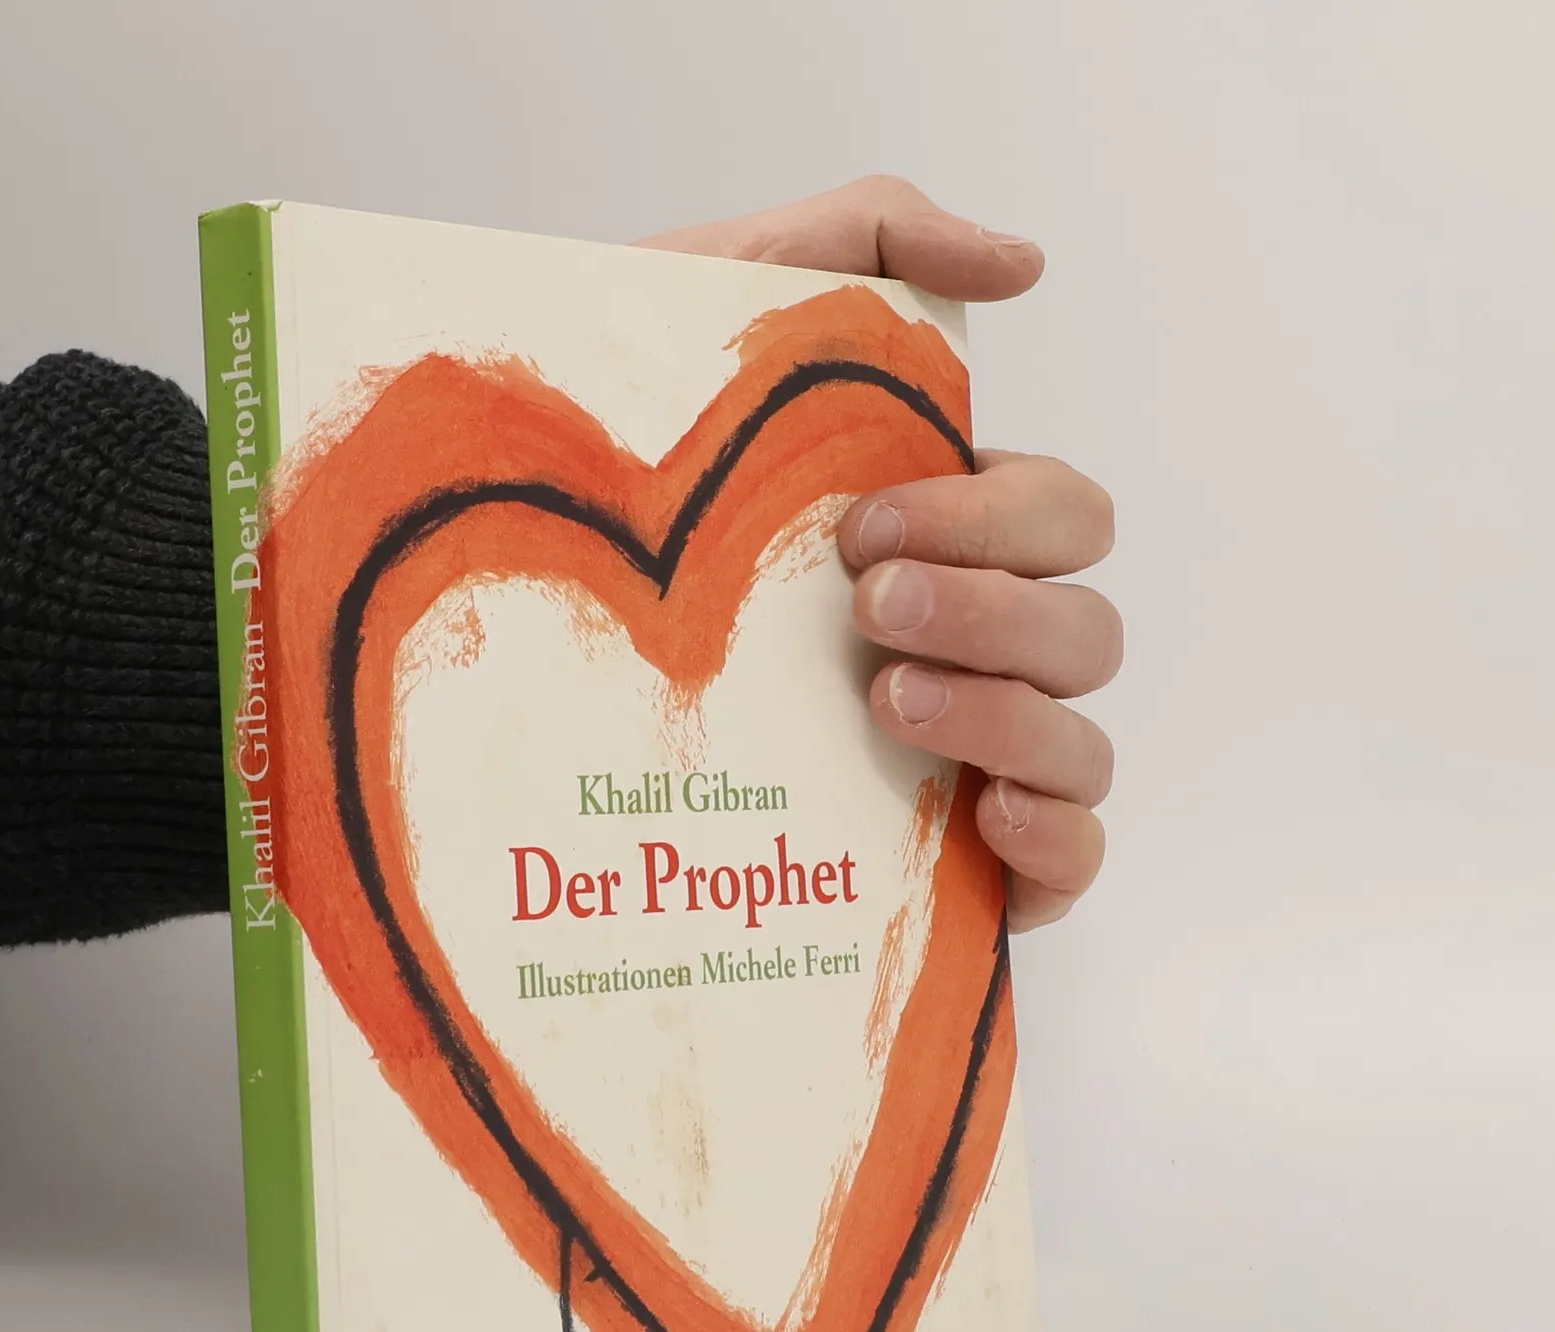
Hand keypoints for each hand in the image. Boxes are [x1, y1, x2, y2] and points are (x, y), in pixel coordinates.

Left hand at [640, 176, 1119, 930]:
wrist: (471, 590)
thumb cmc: (607, 461)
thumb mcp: (716, 305)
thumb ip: (867, 242)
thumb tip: (1023, 264)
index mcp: (941, 537)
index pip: (1061, 520)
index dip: (992, 521)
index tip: (862, 529)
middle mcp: (966, 648)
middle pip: (1083, 633)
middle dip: (994, 611)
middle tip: (866, 608)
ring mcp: (961, 758)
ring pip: (1080, 745)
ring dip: (1010, 717)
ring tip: (885, 702)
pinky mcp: (945, 866)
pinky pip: (1071, 862)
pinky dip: (1058, 839)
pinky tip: (983, 813)